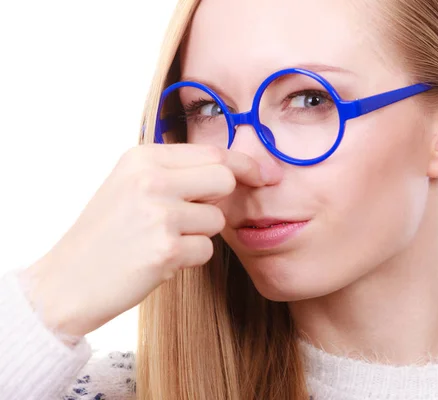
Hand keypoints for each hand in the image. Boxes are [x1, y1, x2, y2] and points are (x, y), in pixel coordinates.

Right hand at [20, 143, 264, 338]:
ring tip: (162, 240)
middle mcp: (151, 180)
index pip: (213, 153)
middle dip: (220, 201)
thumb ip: (175, 173)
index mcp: (142, 158)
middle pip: (224, 180)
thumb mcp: (129, 186)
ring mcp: (159, 214)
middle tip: (194, 217)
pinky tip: (159, 260)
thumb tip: (231, 173)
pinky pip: (206, 250)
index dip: (245, 164)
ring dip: (198, 235)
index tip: (266, 175)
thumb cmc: (104, 235)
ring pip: (217, 220)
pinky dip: (189, 258)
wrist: (66, 281)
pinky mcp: (166, 250)